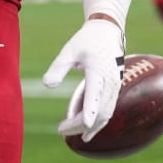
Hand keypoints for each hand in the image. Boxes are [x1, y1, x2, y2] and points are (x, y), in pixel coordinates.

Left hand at [42, 18, 125, 142]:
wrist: (108, 31)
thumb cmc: (87, 40)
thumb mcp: (69, 50)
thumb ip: (58, 67)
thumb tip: (47, 84)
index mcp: (97, 70)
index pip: (95, 93)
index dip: (90, 110)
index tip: (84, 125)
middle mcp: (110, 81)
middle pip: (99, 111)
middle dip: (80, 124)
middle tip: (61, 130)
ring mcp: (115, 86)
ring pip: (105, 114)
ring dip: (89, 126)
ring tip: (70, 133)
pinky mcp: (115, 89)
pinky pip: (108, 110)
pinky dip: (97, 122)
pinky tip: (86, 130)